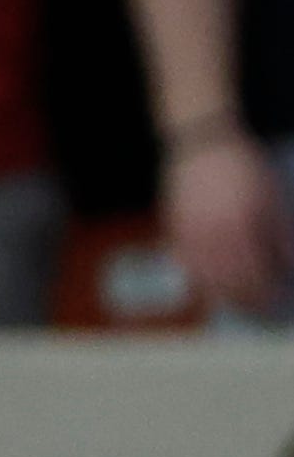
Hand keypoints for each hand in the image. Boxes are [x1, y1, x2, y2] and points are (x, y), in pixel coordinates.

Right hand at [167, 128, 287, 313]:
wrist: (203, 145)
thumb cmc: (243, 167)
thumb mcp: (272, 197)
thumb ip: (280, 233)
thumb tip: (289, 264)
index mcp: (239, 229)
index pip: (253, 275)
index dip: (265, 293)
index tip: (276, 303)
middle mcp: (210, 239)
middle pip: (228, 283)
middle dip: (246, 301)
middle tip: (259, 311)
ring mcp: (188, 237)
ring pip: (204, 279)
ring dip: (221, 296)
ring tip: (236, 303)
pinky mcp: (174, 232)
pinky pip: (185, 265)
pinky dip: (197, 280)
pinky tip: (208, 286)